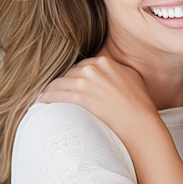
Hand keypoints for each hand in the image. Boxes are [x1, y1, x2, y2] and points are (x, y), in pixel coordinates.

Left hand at [40, 56, 157, 132]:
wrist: (139, 121)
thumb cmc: (139, 102)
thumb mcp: (131, 76)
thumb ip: (116, 69)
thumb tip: (107, 71)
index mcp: (105, 62)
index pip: (83, 64)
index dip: (75, 73)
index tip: (71, 81)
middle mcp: (94, 69)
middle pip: (70, 72)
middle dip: (63, 81)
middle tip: (57, 90)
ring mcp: (86, 83)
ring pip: (60, 82)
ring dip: (51, 89)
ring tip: (45, 95)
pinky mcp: (81, 97)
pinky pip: (57, 94)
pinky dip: (48, 97)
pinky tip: (43, 100)